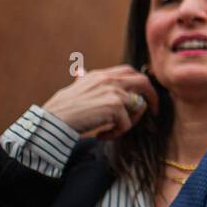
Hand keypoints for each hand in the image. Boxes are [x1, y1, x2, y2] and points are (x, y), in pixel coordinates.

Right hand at [41, 65, 158, 139]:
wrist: (53, 121)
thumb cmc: (61, 110)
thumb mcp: (74, 89)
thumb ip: (85, 82)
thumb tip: (83, 73)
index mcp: (100, 75)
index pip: (128, 71)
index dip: (140, 83)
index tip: (144, 96)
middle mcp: (109, 80)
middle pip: (143, 82)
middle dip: (152, 97)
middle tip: (154, 112)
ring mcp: (113, 92)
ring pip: (138, 106)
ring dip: (129, 123)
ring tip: (112, 131)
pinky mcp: (115, 106)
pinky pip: (126, 124)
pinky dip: (116, 133)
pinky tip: (101, 136)